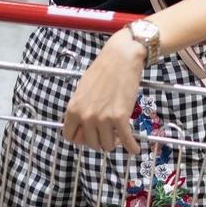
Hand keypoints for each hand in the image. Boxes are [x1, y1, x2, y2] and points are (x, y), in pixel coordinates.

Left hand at [63, 31, 145, 153]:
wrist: (121, 58)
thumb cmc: (103, 70)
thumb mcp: (83, 90)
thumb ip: (81, 109)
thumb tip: (84, 126)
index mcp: (73, 109)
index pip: (71, 137)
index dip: (81, 138)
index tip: (89, 135)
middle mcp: (86, 116)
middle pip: (91, 144)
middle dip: (100, 140)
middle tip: (107, 132)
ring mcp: (103, 118)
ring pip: (107, 145)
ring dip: (114, 142)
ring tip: (119, 133)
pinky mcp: (120, 117)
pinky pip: (126, 140)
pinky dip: (131, 147)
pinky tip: (135, 149)